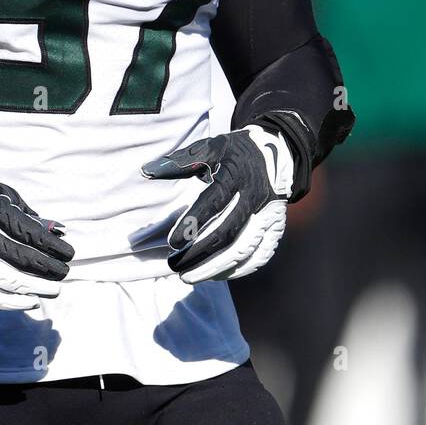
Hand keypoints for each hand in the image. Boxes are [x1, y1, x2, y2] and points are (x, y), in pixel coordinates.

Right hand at [0, 177, 72, 310]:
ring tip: (52, 291)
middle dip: (46, 269)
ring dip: (32, 288)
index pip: (26, 232)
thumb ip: (27, 213)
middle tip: (64, 274)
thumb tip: (57, 231)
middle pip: (18, 258)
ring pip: (2, 280)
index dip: (51, 246)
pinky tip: (28, 302)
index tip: (69, 253)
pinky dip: (8, 302)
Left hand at [141, 126, 293, 282]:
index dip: (193, 223)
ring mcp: (268, 215)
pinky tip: (215, 274)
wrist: (278, 154)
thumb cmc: (234, 153)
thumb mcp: (210, 148)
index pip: (214, 203)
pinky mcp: (275, 229)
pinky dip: (237, 270)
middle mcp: (255, 197)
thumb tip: (146, 171)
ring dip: (215, 267)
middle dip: (198, 252)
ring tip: (188, 276)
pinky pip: (259, 256)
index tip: (173, 242)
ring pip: (243, 249)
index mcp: (236, 175)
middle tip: (174, 265)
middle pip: (227, 232)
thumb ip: (180, 162)